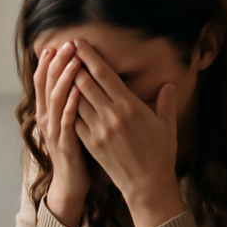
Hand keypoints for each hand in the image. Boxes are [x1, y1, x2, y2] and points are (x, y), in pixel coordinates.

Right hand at [34, 40, 89, 226]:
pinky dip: (70, 104)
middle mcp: (46, 119)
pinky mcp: (65, 143)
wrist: (70, 183)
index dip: (48, 63)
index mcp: (47, 113)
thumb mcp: (67, 124)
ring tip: (74, 60)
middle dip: (57, 63)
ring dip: (64, 78)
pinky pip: (67, 120)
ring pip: (55, 99)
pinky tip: (78, 90)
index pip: (43, 82)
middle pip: (47, 85)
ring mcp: (54, 131)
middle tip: (67, 44)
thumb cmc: (74, 151)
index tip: (57, 44)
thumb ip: (69, 103)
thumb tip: (76, 81)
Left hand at [72, 39, 184, 226]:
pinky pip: (72, 119)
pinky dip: (65, 105)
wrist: (147, 185)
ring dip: (65, 82)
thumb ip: (166, 102)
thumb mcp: (167, 125)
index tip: (78, 42)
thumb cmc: (160, 153)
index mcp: (130, 106)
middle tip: (63, 48)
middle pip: (85, 83)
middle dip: (73, 63)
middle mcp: (111, 115)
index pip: (105, 75)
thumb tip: (168, 84)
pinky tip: (59, 95)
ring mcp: (98, 130)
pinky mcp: (90, 143)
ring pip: (75, 99)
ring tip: (58, 67)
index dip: (89, 56)